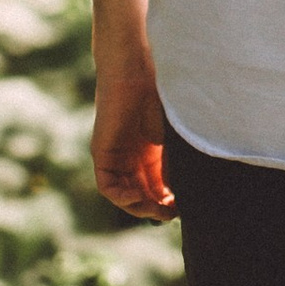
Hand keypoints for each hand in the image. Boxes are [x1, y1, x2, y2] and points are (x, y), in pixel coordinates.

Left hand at [92, 47, 173, 219]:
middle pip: (141, 194)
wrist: (138, 72)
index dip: (168, 201)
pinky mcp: (102, 153)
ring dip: (140, 207)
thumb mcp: (170, 139)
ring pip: (124, 194)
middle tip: (172, 213)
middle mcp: (131, 157)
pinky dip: (122, 197)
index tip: (182, 207)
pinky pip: (108, 186)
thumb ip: (170, 166)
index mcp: (150, 152)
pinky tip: (139, 199)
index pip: (156, 187)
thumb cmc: (160, 96)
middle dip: (156, 208)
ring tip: (157, 209)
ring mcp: (116, 156)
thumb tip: (176, 196)